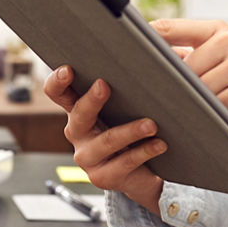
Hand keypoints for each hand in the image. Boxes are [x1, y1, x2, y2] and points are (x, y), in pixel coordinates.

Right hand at [42, 65, 166, 214]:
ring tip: (151, 124)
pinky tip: (160, 144)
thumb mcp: (134, 101)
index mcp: (78, 109)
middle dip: (91, 100)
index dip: (58, 81)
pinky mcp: (103, 177)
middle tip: (105, 86)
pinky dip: (144, 152)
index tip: (68, 69)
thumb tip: (170, 49)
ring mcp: (88, 157)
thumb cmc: (137, 127)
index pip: (57, 92)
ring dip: (129, 131)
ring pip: (106, 141)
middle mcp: (78, 133)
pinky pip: (123, 163)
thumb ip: (142, 77)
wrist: (147, 172)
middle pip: (78, 115)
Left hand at [153, 19, 227, 145]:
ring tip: (175, 115)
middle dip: (165, 86)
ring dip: (187, 105)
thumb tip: (151, 65)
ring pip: (196, 87)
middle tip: (146, 101)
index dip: (141, 42)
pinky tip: (203, 124)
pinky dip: (208, 116)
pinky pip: (217, 104)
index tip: (117, 56)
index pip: (167, 29)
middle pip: (178, 66)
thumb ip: (196, 57)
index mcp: (217, 29)